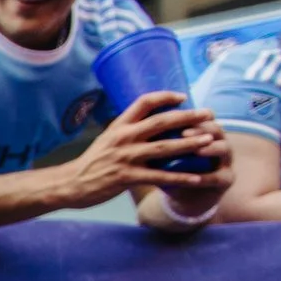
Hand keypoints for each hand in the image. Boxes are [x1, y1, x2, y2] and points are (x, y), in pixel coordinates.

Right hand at [61, 93, 230, 207]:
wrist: (70, 184)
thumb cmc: (92, 162)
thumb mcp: (107, 139)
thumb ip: (128, 130)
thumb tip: (151, 123)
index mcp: (119, 125)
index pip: (144, 102)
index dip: (166, 96)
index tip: (183, 97)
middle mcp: (124, 137)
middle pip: (161, 122)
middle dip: (188, 117)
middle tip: (209, 114)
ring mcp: (126, 157)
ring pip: (164, 147)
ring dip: (190, 143)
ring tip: (209, 141)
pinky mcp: (127, 177)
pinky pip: (159, 176)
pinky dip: (180, 177)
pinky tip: (196, 178)